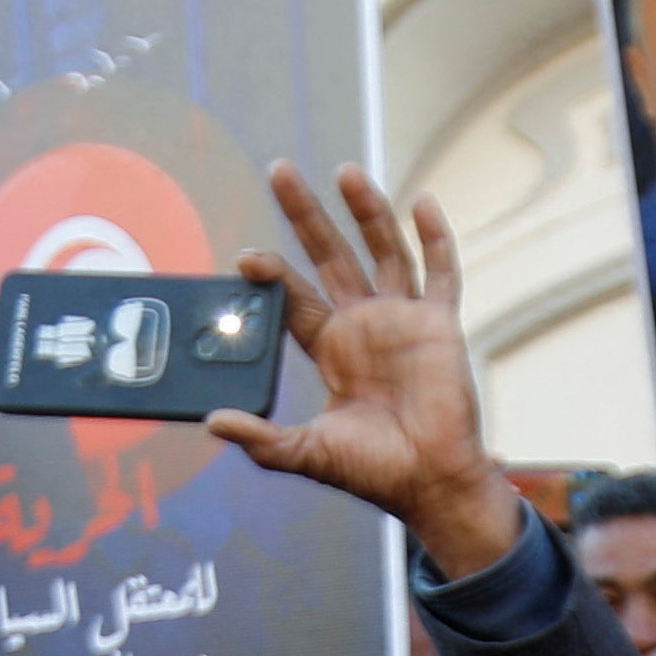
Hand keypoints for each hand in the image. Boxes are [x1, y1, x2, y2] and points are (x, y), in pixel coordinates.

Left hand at [213, 165, 526, 582]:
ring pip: (382, 249)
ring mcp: (403, 320)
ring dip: (365, 210)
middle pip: (330, 254)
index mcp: (331, 347)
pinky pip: (441, 273)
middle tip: (279, 171)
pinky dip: (436, 237)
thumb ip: (262, 439)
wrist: (430, 484)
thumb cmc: (375, 473)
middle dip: (306, 213)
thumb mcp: (308, 454)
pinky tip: (423, 202)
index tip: (246, 259)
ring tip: (344, 172)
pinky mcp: (439, 325)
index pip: (295, 295)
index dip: (271, 271)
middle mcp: (364, 323)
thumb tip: (213, 423)